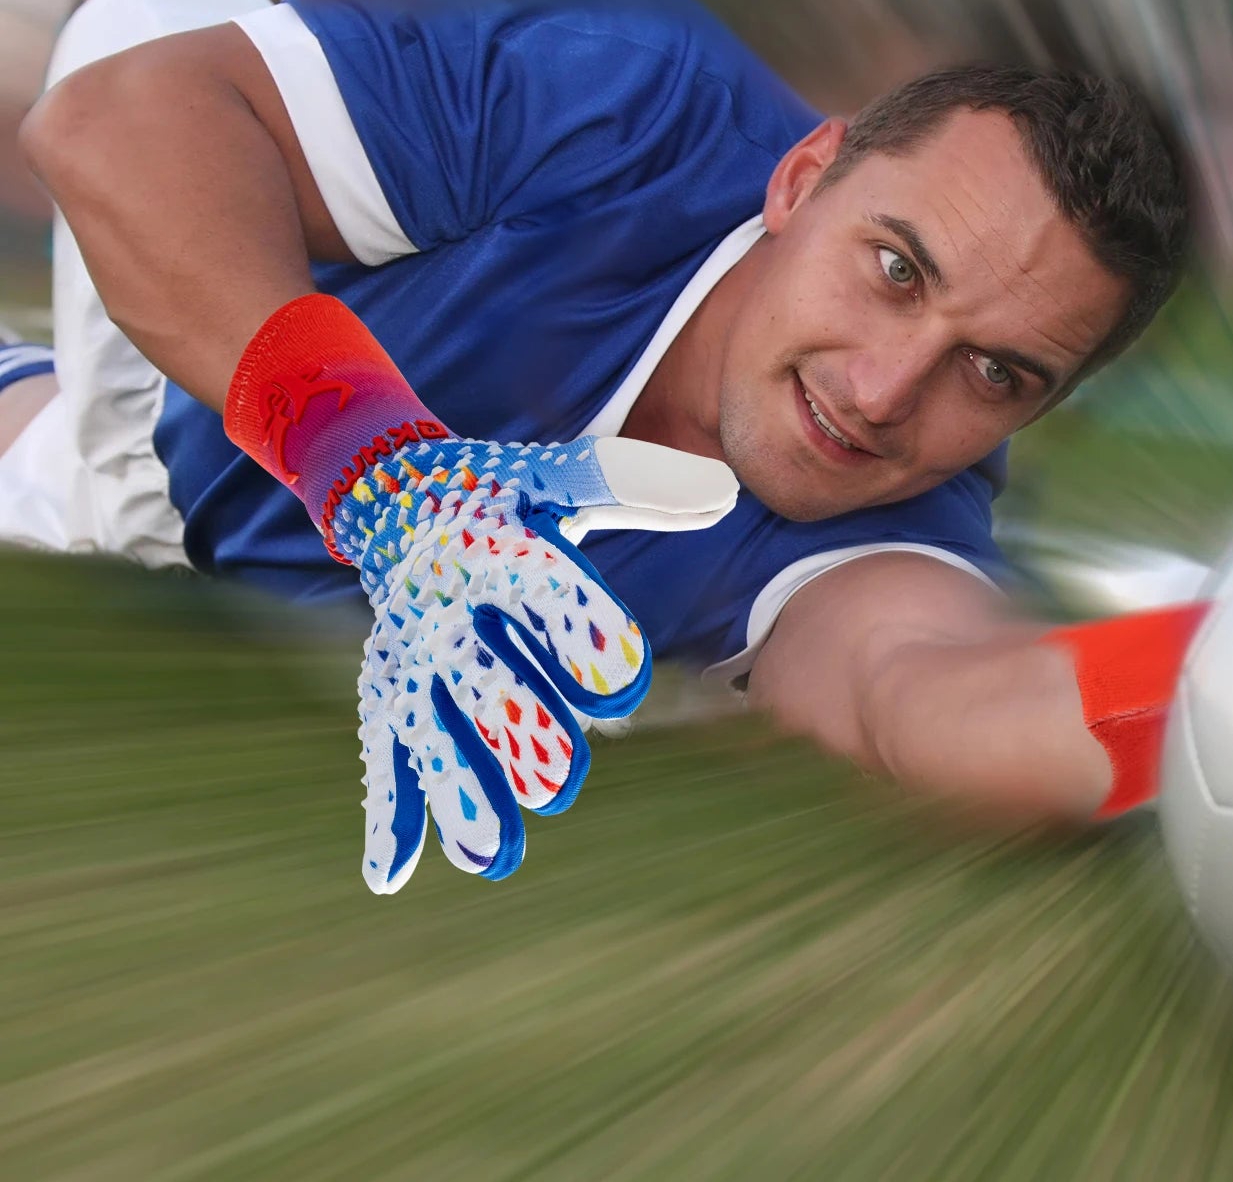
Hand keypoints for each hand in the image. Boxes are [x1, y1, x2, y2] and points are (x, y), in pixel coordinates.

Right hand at [331, 433, 736, 891]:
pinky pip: (383, 749)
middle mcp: (446, 606)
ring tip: (492, 854)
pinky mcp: (386, 686)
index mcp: (496, 547)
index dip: (580, 632)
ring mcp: (411, 653)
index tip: (621, 685)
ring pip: (430, 727)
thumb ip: (638, 485)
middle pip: (483, 675)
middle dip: (520, 729)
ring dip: (457, 789)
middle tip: (560, 785)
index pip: (543, 589)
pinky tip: (388, 877)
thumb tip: (726, 493)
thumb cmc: (501, 493)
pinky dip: (386, 809)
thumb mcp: (562, 478)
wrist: (389, 493)